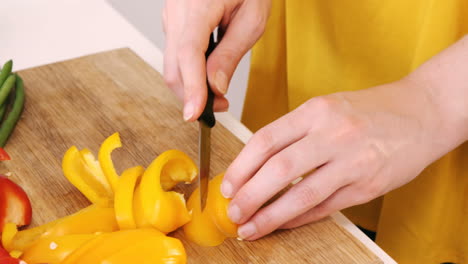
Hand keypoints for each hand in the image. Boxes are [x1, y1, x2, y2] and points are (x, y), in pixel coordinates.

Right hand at [162, 0, 270, 120]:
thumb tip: (214, 87)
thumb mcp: (252, 19)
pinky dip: (188, 73)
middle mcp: (176, 11)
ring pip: (171, 64)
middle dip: (192, 95)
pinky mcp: (172, 23)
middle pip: (173, 67)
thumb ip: (231, 54)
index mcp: (198, 6)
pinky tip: (206, 76)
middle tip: (219, 107)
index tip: (194, 114)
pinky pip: (174, 55)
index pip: (188, 54)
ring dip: (190, 86)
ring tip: (216, 94)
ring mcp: (170, 17)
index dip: (190, 88)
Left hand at [221, 77, 456, 239]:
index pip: (266, 139)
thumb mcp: (327, 107)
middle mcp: (333, 134)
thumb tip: (258, 164)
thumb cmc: (370, 110)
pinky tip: (283, 224)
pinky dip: (300, 218)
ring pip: (302, 194)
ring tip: (251, 227)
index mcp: (316, 111)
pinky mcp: (368, 185)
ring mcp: (353, 161)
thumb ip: (295, 132)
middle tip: (233, 212)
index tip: (228, 185)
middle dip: (249, 195)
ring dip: (271, 215)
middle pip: (279, 169)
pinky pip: (326, 207)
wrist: (421, 112)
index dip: (241, 166)